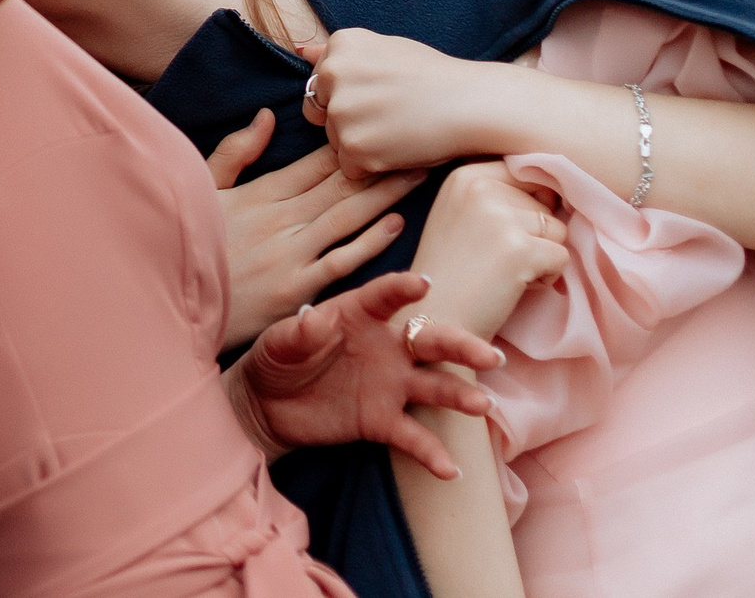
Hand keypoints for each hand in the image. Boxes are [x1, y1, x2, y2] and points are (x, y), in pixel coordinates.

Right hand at [210, 109, 422, 349]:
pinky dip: (369, 241)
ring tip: (417, 172)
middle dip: (379, 163)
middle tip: (417, 142)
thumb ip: (235, 153)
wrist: (171, 302)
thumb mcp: (201, 190)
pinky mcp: (295, 289)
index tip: (380, 128)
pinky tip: (396, 223)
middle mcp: (279, 220)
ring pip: (347, 217)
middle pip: (339, 185)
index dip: (350, 145)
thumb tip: (267, 116)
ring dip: (385, 194)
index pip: (313, 163)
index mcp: (258, 194)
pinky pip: (340, 261)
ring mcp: (289, 255)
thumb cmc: (186, 246)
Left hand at [227, 271, 499, 477]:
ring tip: (482, 406)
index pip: (385, 297)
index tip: (423, 283)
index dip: (403, 288)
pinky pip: (414, 436)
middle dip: (461, 346)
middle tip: (490, 356)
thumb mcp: (277, 342)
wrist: (265, 405)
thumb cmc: (275, 359)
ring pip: (435, 387)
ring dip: (460, 396)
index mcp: (358, 316)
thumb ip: (298, 332)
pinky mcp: (383, 422)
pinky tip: (451, 470)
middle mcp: (385, 348)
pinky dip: (432, 453)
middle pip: (430, 341)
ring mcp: (390, 386)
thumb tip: (315, 319)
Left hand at [306, 28, 518, 175]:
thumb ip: (343, 54)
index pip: (322, 81)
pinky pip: (349, 167)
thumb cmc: (435, 78)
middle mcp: (333, 74)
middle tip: (390, 116)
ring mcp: (341, 111)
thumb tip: (302, 50)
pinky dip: (371, 167)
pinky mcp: (353, 146)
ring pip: (334, 141)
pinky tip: (399, 150)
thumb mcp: (387, 49)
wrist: (473, 105)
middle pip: (321, 112)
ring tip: (399, 130)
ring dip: (361, 144)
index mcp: (341, 45)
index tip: (382, 94)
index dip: (352, 94)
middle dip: (348, 120)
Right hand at [408, 161, 570, 340]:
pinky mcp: (519, 250)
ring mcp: (499, 218)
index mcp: (464, 176)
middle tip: (494, 257)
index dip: (528, 203)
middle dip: (532, 233)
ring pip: (557, 229)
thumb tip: (556, 191)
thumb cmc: (451, 271)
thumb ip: (498, 193)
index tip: (505, 231)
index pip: (525, 173)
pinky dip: (546, 277)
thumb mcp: (461, 214)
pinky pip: (562, 257)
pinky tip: (513, 286)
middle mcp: (479, 188)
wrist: (433, 318)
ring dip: (541, 255)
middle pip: (544, 202)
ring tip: (503, 271)